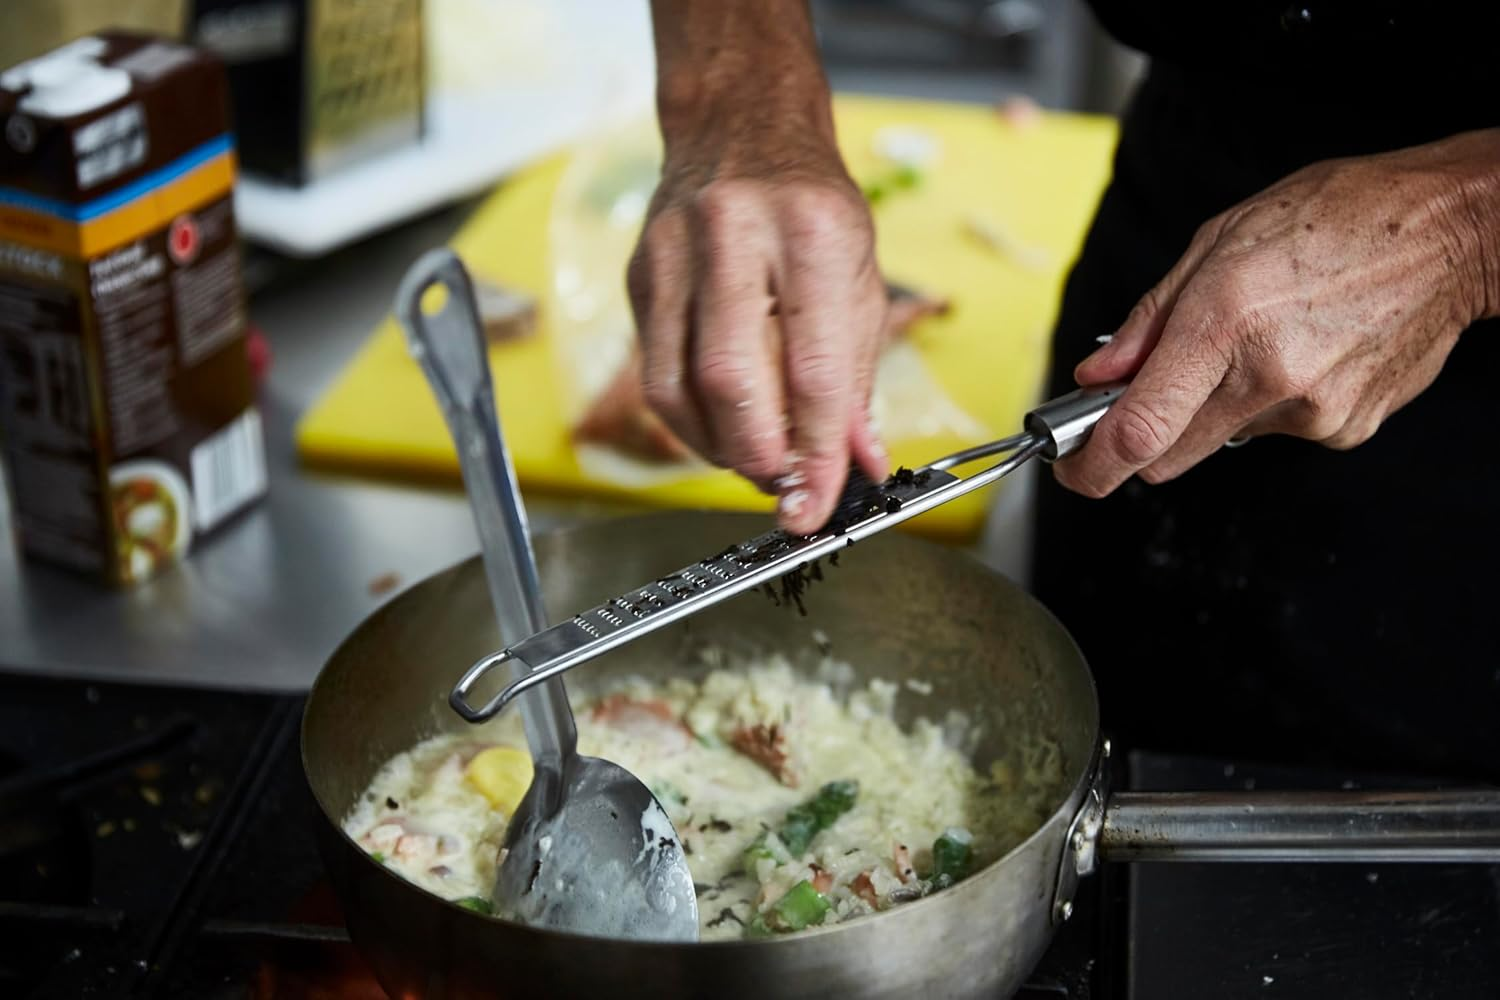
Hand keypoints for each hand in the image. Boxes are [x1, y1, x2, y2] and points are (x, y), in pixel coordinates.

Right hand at [627, 134, 888, 533]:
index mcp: (810, 230)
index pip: (813, 369)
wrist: (740, 127)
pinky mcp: (638, 274)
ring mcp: (673, 252)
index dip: (816, 451)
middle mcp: (733, 233)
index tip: (820, 502)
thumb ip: (857, 376)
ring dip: (718, 447)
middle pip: (730, 380)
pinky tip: (720, 428)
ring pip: (677, 387)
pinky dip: (689, 419)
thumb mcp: (860, 276)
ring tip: (754, 460)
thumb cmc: (810, 206)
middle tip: (784, 485)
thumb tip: (857, 463)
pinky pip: (656, 372)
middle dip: (759, 455)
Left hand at [1056, 129, 1499, 496]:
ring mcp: (1311, 412)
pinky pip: (1276, 432)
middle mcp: (1267, 378)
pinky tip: (1301, 352)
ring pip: (1222, 441)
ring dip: (1218, 406)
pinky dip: (1270, 403)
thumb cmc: (1338, 218)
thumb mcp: (1218, 242)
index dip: (1090, 465)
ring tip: (1260, 339)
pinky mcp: (1345, 429)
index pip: (1139, 429)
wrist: (1450, 231)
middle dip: (1145, 435)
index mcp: (1223, 323)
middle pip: (1168, 456)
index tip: (1070, 469)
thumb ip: (1149, 320)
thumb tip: (1099, 374)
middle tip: (1151, 391)